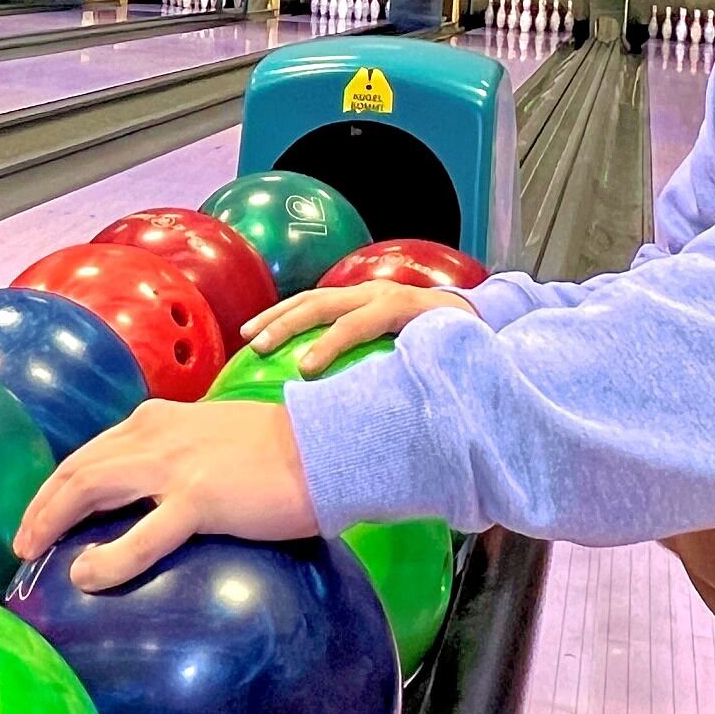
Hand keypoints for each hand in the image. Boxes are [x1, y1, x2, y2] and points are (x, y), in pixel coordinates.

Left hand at [13, 400, 317, 590]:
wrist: (325, 447)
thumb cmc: (278, 449)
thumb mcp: (212, 435)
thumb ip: (177, 452)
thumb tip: (154, 490)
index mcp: (157, 419)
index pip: (91, 451)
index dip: (58, 484)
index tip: (40, 513)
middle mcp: (154, 435)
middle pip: (78, 469)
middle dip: (42, 505)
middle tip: (22, 541)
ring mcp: (173, 467)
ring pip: (90, 488)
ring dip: (53, 521)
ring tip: (32, 552)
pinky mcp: (198, 500)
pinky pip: (141, 536)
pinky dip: (108, 559)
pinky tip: (88, 576)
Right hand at [239, 282, 476, 371]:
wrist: (467, 311)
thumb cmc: (457, 346)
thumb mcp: (447, 359)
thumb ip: (427, 379)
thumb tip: (404, 422)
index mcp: (403, 308)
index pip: (361, 321)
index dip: (332, 343)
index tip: (305, 370)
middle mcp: (378, 292)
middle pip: (326, 302)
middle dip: (290, 323)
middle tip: (260, 348)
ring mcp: (362, 290)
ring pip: (312, 297)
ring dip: (277, 316)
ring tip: (247, 337)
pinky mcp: (351, 296)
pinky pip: (312, 302)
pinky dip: (283, 315)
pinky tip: (259, 333)